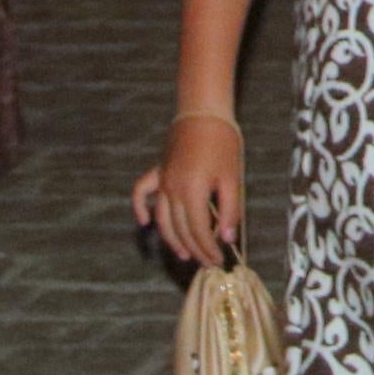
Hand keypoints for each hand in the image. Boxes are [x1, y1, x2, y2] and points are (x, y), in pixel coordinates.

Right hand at [133, 113, 245, 265]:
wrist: (203, 112)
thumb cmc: (223, 143)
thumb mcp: (233, 178)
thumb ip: (231, 210)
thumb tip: (228, 237)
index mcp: (192, 192)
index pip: (199, 232)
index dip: (209, 250)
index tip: (219, 261)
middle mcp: (172, 190)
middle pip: (181, 230)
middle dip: (196, 250)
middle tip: (208, 262)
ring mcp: (162, 181)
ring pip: (163, 220)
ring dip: (172, 240)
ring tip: (185, 254)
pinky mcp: (158, 171)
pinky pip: (141, 192)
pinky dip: (140, 208)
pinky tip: (145, 222)